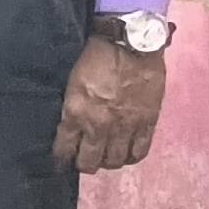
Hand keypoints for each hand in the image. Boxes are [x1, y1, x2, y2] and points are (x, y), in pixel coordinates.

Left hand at [54, 36, 167, 172]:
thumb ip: (73, 108)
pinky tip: (128, 154)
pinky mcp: (147, 122)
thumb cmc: (96, 57)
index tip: (61, 164)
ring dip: (109, 162)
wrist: (130, 43)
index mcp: (75, 113)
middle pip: (90, 162)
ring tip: (107, 157)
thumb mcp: (73, 84)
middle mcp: (99, 125)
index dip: (61, 161)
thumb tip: (70, 127)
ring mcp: (125, 126)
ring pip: (116, 160)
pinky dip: (133, 157)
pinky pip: (140, 151)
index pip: (64, 150)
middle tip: (85, 161)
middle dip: (85, 165)